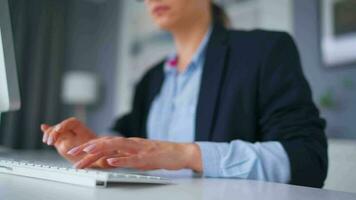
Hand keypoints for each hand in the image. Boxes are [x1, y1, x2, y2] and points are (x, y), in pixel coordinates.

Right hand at [41, 117, 96, 164]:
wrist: (98, 156)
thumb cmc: (99, 155)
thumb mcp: (96, 154)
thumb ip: (88, 151)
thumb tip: (86, 148)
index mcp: (84, 132)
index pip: (73, 123)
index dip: (65, 125)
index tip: (59, 130)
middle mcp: (75, 132)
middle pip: (62, 126)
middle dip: (54, 132)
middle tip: (50, 142)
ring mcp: (69, 136)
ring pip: (57, 131)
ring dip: (49, 134)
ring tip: (47, 142)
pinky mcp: (64, 142)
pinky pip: (55, 136)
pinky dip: (49, 132)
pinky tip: (43, 127)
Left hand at [67, 137, 202, 171]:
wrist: (179, 152)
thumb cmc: (159, 154)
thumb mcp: (137, 155)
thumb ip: (124, 155)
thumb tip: (108, 159)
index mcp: (128, 143)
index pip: (104, 142)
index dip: (88, 146)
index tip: (74, 151)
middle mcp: (131, 143)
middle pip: (106, 142)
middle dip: (88, 147)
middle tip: (72, 152)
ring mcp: (139, 149)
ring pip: (116, 146)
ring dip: (100, 149)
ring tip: (86, 152)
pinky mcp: (147, 157)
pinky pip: (132, 158)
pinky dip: (121, 159)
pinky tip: (110, 161)